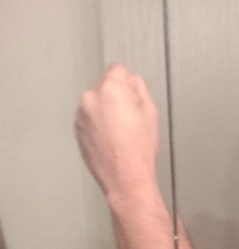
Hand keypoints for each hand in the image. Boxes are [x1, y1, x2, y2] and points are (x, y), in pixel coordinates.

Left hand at [74, 65, 158, 199]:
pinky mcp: (78, 131)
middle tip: (129, 120)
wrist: (125, 179)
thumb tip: (132, 82)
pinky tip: (111, 140)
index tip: (133, 98)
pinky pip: (89, 120)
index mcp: (110, 90)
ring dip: (105, 112)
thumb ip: (140, 87)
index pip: (118, 70)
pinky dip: (98, 126)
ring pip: (96, 104)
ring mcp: (81, 116)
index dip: (129, 84)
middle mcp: (90, 99)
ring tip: (120, 134)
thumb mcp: (151, 112)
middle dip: (116, 98)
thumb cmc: (138, 150)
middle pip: (105, 87)